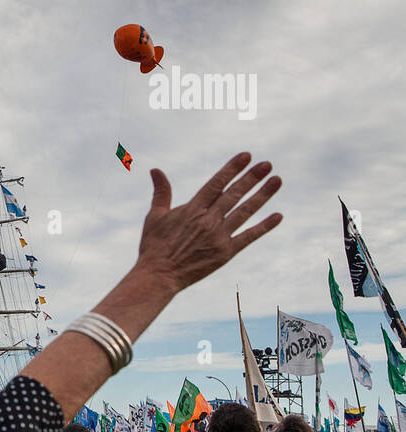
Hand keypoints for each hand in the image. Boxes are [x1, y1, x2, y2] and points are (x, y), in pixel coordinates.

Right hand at [135, 152, 281, 293]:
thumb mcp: (155, 216)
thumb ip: (161, 192)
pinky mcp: (226, 253)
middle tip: (267, 164)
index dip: (232, 169)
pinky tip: (277, 216)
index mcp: (191, 209)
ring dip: (262, 196)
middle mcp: (207, 220)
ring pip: (245, 212)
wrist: (159, 276)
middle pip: (234, 194)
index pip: (216, 184)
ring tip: (277, 180)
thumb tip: (155, 170)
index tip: (246, 156)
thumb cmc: (154, 246)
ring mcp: (218, 236)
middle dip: (251, 178)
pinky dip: (264, 227)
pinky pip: (249, 237)